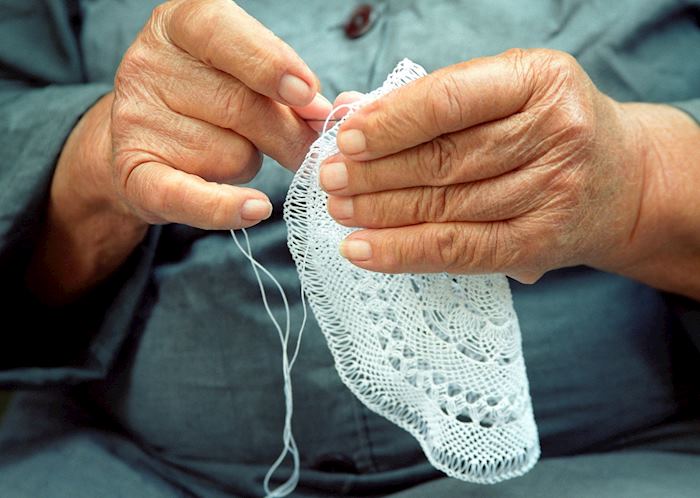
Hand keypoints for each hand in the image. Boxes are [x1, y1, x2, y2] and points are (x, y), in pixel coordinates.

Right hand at [27, 0, 330, 303]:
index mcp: (179, 25)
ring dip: (250, 163)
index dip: (271, 65)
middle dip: (288, 134)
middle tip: (309, 150)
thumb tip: (321, 115)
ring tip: (229, 152)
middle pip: (239, 105)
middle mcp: (148, 66)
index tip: (307, 95)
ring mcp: (135, 121)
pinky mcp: (133, 174)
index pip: (225, 36)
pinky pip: (188, 196)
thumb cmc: (206, 100)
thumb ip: (281, 87)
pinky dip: (225, 207)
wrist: (142, 142)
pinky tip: (255, 209)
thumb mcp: (241, 75)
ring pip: (230, 153)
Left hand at [319, 49, 650, 283]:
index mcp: (540, 79)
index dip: (391, 122)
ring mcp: (553, 192)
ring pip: (446, 207)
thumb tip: (350, 112)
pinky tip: (362, 251)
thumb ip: (430, 100)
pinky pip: (461, 251)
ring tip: (338, 210)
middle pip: (445, 159)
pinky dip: (404, 252)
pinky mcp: (541, 242)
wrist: (623, 179)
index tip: (345, 139)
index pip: (451, 100)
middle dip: (375, 173)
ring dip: (380, 213)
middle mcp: (556, 132)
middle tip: (327, 179)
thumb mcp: (502, 92)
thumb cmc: (545, 126)